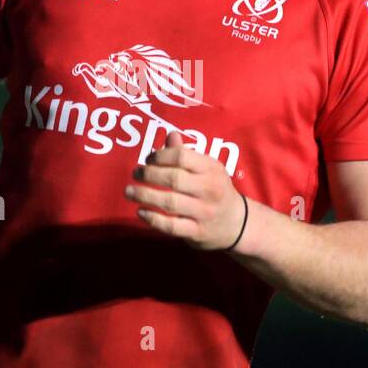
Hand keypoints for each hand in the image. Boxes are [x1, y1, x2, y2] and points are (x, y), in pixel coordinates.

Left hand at [123, 131, 247, 250]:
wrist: (237, 223)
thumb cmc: (216, 190)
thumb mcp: (208, 169)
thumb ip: (187, 154)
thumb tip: (170, 135)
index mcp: (211, 169)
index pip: (181, 157)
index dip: (160, 156)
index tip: (148, 160)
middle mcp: (209, 189)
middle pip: (173, 179)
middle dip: (149, 175)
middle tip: (135, 174)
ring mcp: (204, 212)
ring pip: (170, 202)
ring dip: (145, 196)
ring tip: (129, 192)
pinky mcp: (197, 232)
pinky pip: (172, 226)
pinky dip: (153, 219)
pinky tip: (141, 212)